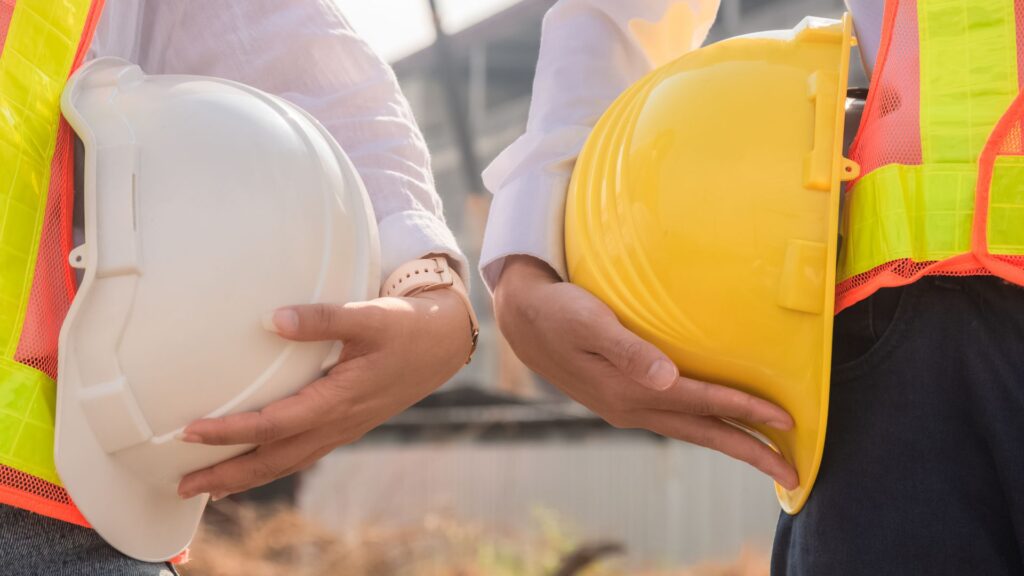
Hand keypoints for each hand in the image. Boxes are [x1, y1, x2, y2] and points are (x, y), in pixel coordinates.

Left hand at [176, 287, 472, 499]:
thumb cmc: (406, 327)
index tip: (191, 432)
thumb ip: (322, 318)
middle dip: (228, 474)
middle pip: (275, 459)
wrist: (443, 344)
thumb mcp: (368, 315)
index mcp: (340, 399)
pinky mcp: (346, 424)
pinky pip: (302, 454)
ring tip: (209, 489)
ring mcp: (344, 428)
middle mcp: (339, 423)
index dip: (232, 431)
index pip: (275, 424)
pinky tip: (256, 466)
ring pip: (288, 463)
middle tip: (183, 485)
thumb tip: (271, 320)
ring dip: (247, 477)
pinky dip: (273, 466)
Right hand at [493, 255, 797, 488]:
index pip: (702, 403)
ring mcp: (627, 408)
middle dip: (751, 452)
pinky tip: (719, 425)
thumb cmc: (560, 311)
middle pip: (704, 434)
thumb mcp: (590, 323)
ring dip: (732, 444)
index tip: (787, 422)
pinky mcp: (624, 400)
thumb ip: (629, 350)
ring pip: (692, 432)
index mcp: (629, 390)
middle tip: (794, 474)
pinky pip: (676, 421)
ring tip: (768, 455)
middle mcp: (632, 408)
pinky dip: (706, 428)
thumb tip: (668, 378)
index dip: (746, 412)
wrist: (522, 320)